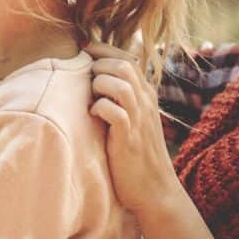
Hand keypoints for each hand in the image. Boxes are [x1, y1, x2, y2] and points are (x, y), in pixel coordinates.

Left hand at [87, 42, 184, 217]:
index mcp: (146, 94)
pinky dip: (100, 108)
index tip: (83, 48)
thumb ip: (119, 98)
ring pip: (121, 83)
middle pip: (124, 64)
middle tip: (84, 78)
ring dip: (99, 84)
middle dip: (98, 65)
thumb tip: (91, 78)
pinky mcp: (130, 138)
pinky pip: (116, 112)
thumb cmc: (135, 154)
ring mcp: (139, 120)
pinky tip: (93, 114)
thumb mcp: (132, 119)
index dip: (103, 49)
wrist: (155, 190)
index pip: (127, 58)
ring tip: (90, 97)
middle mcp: (145, 102)